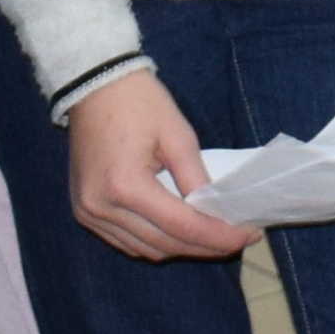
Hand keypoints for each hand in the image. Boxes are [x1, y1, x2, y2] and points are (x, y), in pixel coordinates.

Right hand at [64, 70, 250, 260]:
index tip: (250, 235)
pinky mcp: (84, 212)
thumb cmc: (138, 101)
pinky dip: (155, 241)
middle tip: (237, 237)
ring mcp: (89, 213)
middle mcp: (102, 207)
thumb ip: (196, 178)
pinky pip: (126, 241)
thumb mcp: (177, 135)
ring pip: (146, 249)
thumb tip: (218, 213)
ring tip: (213, 236)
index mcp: (126, 185)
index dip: (219, 235)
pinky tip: (179, 232)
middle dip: (205, 245)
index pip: (182, 226)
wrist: (94, 84)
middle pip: (165, 244)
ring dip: (181, 247)